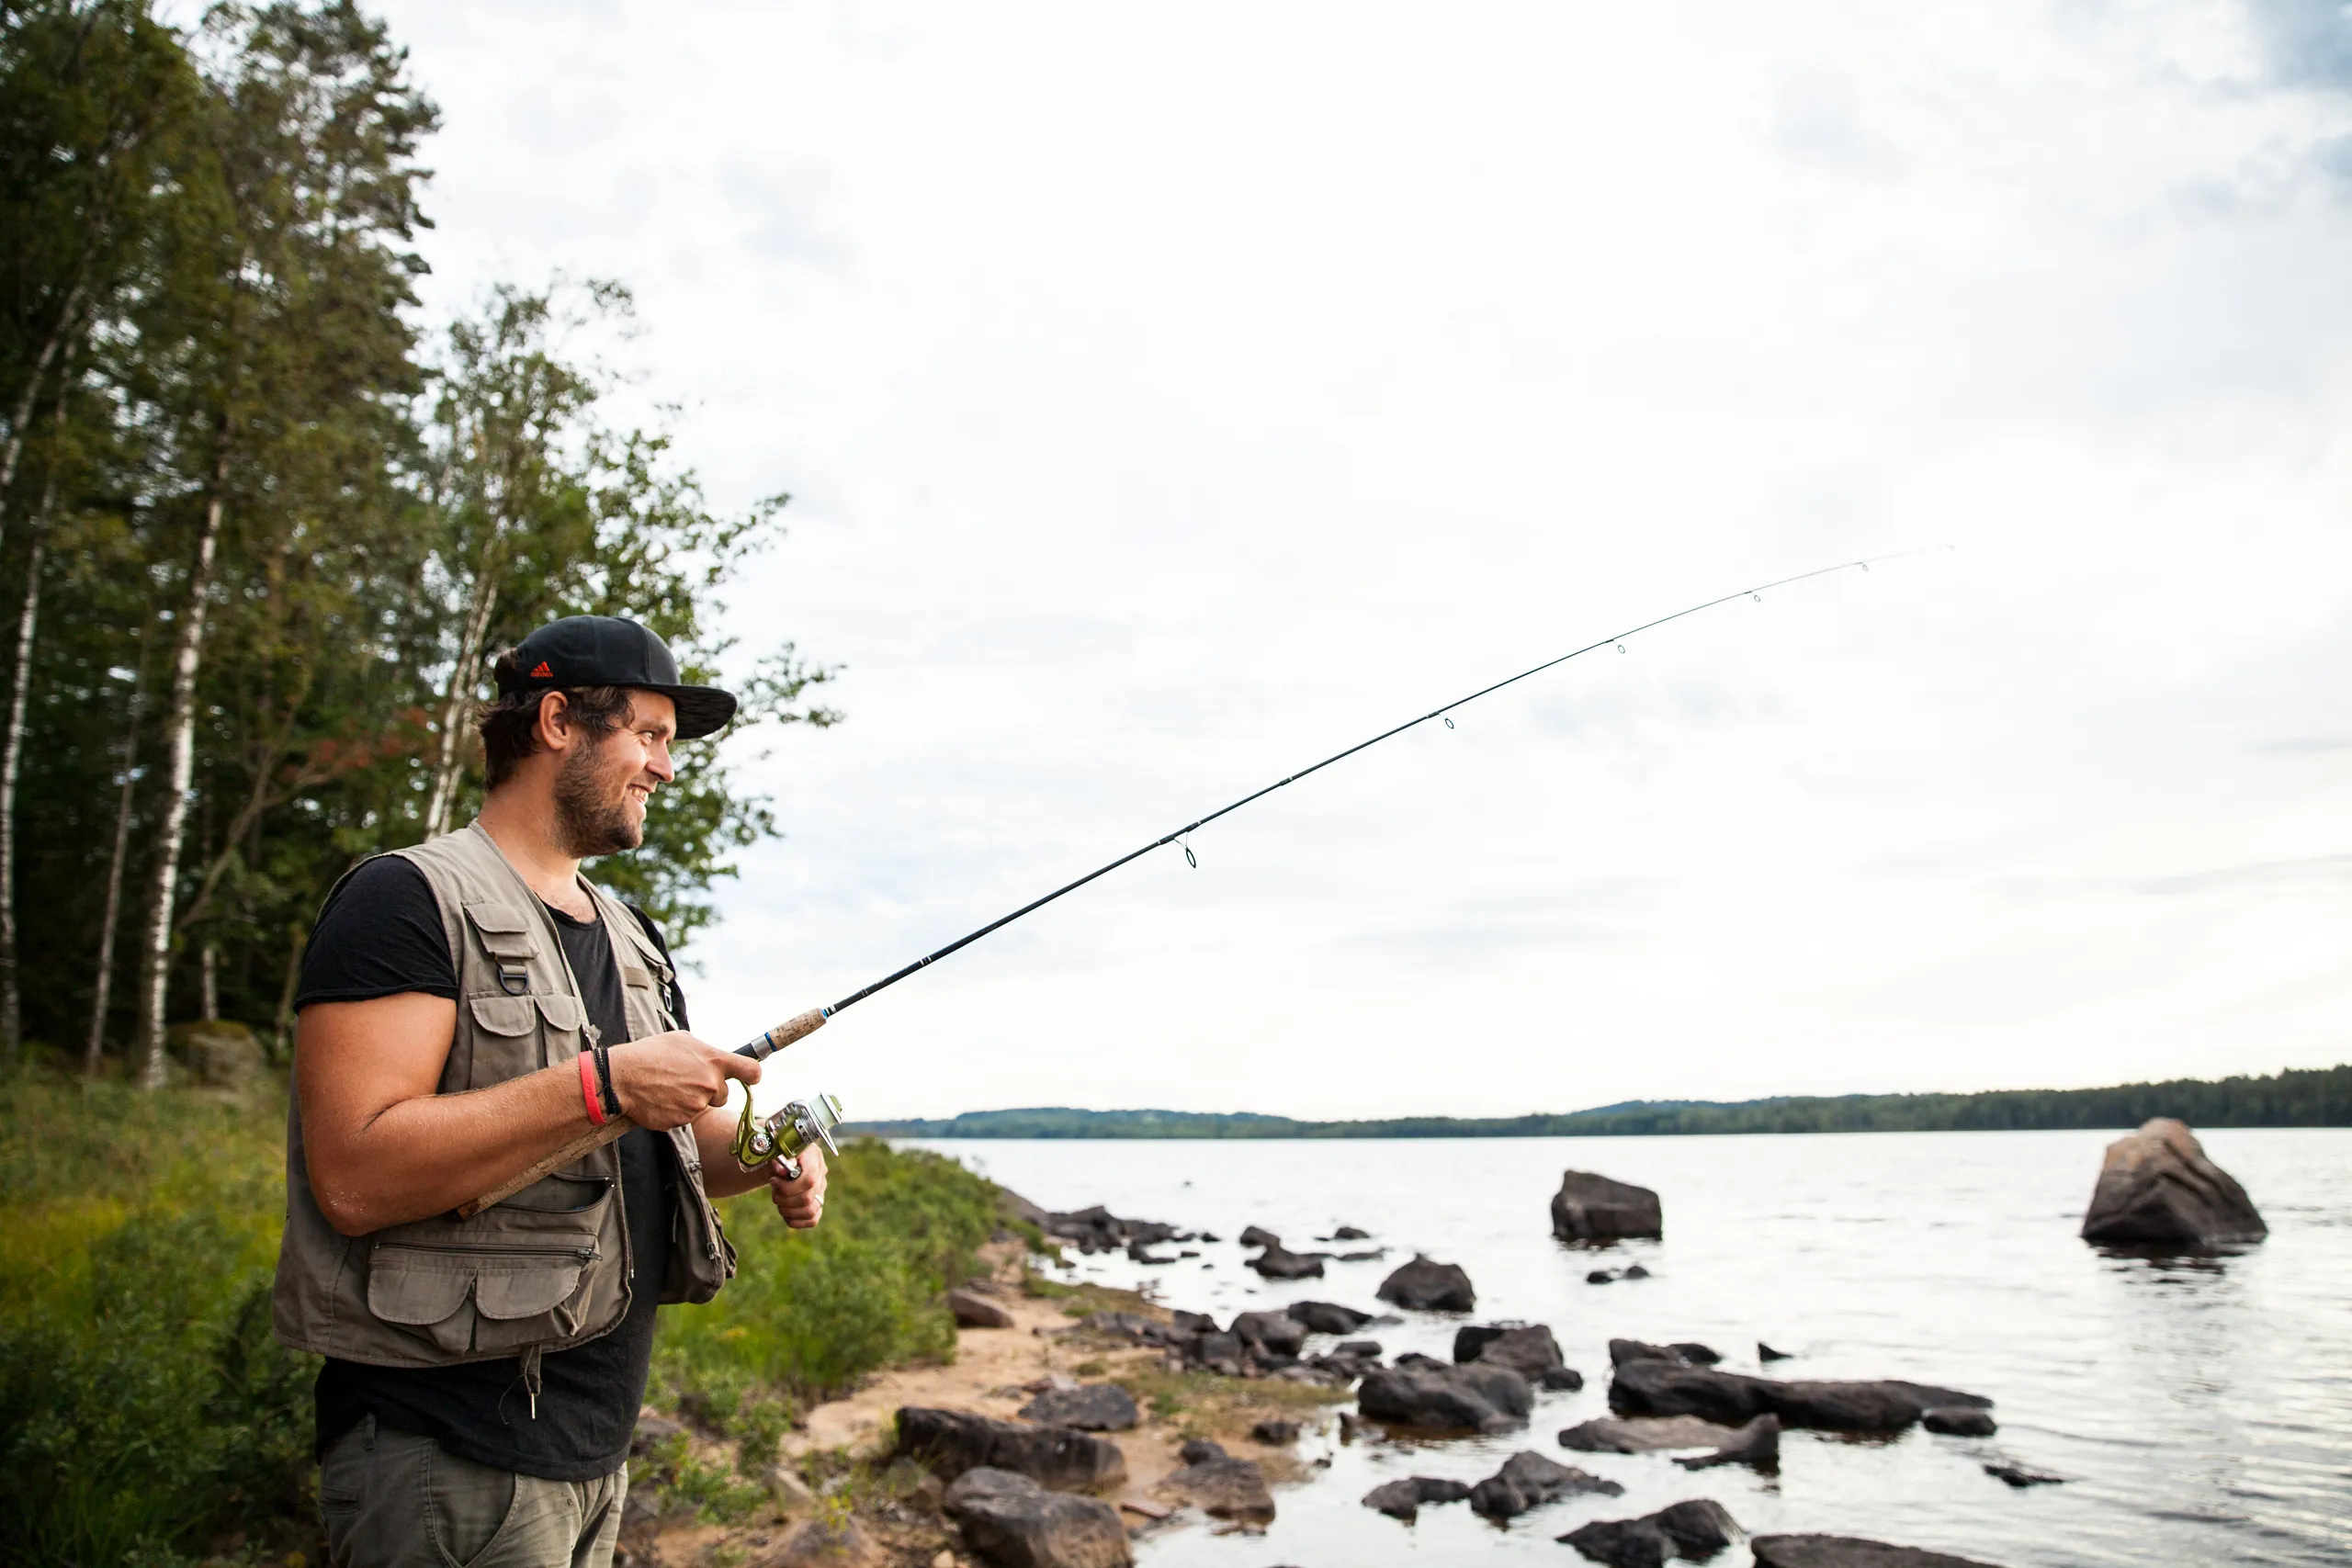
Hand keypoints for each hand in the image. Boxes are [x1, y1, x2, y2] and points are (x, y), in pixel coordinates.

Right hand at [607, 1032, 758, 1131]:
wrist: (623, 1077)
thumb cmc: (650, 1054)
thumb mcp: (682, 1040)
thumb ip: (706, 1052)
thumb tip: (715, 1059)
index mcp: (714, 1061)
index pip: (751, 1071)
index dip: (752, 1075)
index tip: (750, 1077)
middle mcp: (710, 1084)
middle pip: (724, 1094)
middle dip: (710, 1091)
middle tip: (687, 1081)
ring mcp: (697, 1105)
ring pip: (704, 1107)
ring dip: (691, 1101)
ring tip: (669, 1088)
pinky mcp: (683, 1120)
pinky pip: (686, 1118)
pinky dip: (677, 1111)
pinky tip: (662, 1099)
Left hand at [770, 1144, 827, 1228]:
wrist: (784, 1159)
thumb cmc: (780, 1154)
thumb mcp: (777, 1152)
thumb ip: (779, 1160)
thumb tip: (781, 1171)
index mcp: (814, 1158)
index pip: (809, 1180)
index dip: (789, 1186)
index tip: (773, 1181)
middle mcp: (821, 1175)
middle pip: (807, 1198)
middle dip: (784, 1199)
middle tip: (775, 1193)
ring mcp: (821, 1191)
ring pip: (810, 1211)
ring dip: (789, 1211)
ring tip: (779, 1202)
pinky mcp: (818, 1203)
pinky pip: (813, 1220)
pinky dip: (796, 1221)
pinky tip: (785, 1213)